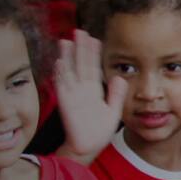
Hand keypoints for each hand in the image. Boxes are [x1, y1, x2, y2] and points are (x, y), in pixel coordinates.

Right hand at [55, 30, 128, 158]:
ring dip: (67, 57)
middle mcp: (82, 90)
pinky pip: (63, 87)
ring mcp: (73, 95)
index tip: (94, 39)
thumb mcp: (113, 111)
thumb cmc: (98, 131)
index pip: (93, 67)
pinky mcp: (66, 103)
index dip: (93, 53)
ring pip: (69, 71)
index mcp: (93, 90)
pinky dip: (60, 75)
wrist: (88, 147)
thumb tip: (120, 77)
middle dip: (80, 48)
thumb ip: (116, 94)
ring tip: (65, 41)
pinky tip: (60, 62)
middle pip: (81, 64)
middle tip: (79, 31)